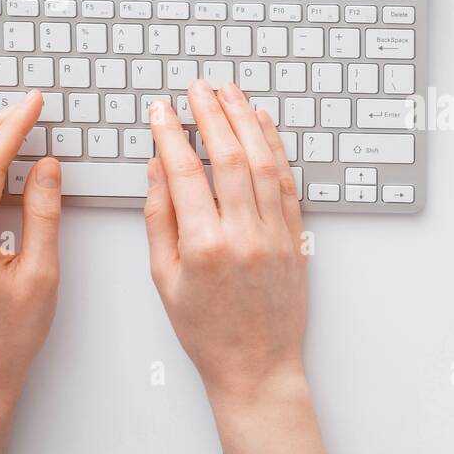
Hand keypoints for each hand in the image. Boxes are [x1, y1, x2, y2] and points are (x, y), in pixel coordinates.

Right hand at [145, 80, 330, 453]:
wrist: (257, 366)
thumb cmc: (205, 330)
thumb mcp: (165, 279)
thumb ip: (159, 219)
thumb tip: (157, 167)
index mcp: (203, 247)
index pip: (185, 172)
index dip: (171, 133)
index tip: (161, 109)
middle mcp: (244, 235)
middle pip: (230, 157)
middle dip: (211, 114)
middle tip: (197, 87)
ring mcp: (276, 235)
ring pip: (265, 163)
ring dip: (246, 121)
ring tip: (230, 93)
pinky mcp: (297, 238)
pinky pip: (288, 183)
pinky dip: (276, 149)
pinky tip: (263, 126)